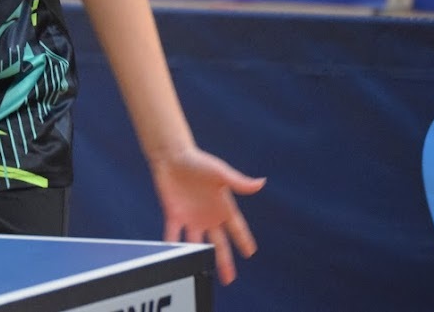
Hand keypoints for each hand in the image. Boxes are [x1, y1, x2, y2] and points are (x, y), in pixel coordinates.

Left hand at [150, 147, 264, 285]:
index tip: (250, 253)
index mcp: (222, 206)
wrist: (172, 155)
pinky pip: (173, 234)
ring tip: (202, 272)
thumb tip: (261, 183)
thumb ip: (238, 182)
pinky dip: (174, 245)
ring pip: (197, 243)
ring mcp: (191, 216)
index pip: (236, 229)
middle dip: (223, 261)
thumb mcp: (220, 172)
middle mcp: (208, 215)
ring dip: (199, 256)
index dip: (243, 241)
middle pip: (218, 244)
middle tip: (229, 279)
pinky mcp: (174, 214)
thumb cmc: (198, 161)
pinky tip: (175, 257)